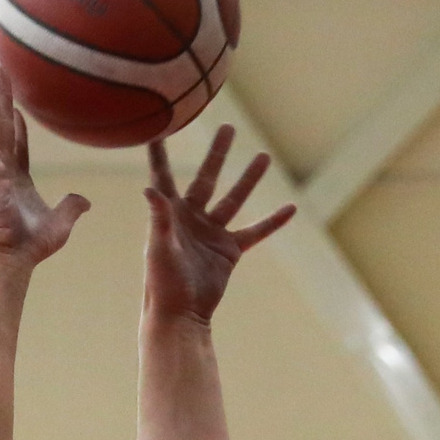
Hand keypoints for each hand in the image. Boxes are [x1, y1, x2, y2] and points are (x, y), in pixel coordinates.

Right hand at [0, 62, 88, 266]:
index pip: (16, 142)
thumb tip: (86, 200)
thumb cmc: (31, 246)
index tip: (18, 100)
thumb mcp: (60, 223)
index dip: (18, 121)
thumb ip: (71, 208)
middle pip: (1, 123)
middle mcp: (1, 168)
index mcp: (16, 179)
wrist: (11, 258)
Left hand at [142, 123, 293, 323]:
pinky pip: (255, 232)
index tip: (158, 125)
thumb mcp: (159, 248)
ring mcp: (212, 232)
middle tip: (228, 127)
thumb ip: (158, 218)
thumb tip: (149, 188)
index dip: (160, 151)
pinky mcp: (229, 251)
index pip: (163, 174)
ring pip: (234, 199)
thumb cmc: (162, 282)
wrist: (181, 315)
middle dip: (218, 153)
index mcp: (169, 213)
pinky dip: (272, 222)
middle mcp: (191, 217)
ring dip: (249, 179)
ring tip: (263, 156)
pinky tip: (289, 208)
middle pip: (207, 177)